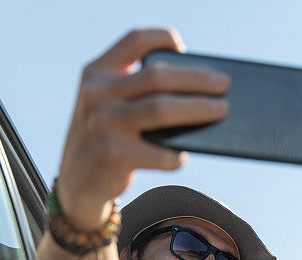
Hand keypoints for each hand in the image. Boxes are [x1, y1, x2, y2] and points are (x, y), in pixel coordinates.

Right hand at [56, 28, 229, 228]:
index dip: (160, 38)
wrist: (77, 179)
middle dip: (196, 79)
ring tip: (221, 110)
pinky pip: (156, 152)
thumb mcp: (110, 104)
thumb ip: (138, 91)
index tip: (182, 46)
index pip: (133, 42)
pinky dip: (175, 155)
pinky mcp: (111, 154)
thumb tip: (201, 91)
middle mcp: (97, 93)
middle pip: (157, 76)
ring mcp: (102, 123)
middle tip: (224, 84)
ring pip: (160, 109)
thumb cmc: (108, 137)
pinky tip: (184, 156)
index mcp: (97, 72)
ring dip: (197, 109)